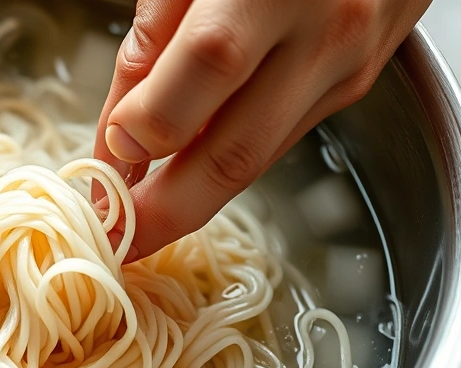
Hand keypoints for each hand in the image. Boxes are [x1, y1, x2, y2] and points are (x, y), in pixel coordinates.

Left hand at [95, 0, 430, 259]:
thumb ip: (153, 40)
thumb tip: (118, 135)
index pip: (208, 67)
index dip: (150, 122)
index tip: (103, 159)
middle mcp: (327, 32)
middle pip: (237, 150)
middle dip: (167, 210)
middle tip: (117, 242)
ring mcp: (349, 66)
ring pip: (260, 159)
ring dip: (194, 199)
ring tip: (141, 220)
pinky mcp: (357, 84)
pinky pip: (280, 138)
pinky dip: (228, 162)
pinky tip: (190, 171)